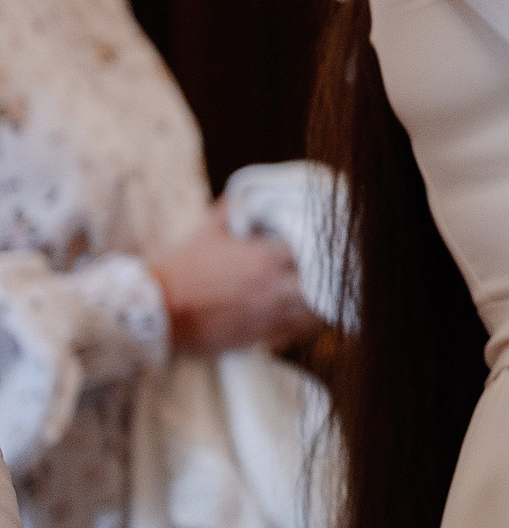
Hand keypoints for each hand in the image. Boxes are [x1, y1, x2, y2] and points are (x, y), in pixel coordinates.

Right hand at [147, 203, 318, 355]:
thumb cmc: (183, 268)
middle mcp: (275, 287)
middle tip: (332, 271)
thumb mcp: (209, 231)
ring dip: (323, 304)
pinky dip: (304, 325)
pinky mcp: (261, 336)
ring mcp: (270, 314)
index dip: (325, 246)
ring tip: (322, 294)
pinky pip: (297, 333)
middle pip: (324, 285)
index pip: (315, 250)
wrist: (156, 311)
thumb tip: (249, 191)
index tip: (329, 243)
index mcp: (267, 258)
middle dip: (331, 277)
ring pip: (316, 313)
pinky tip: (302, 315)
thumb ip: (235, 208)